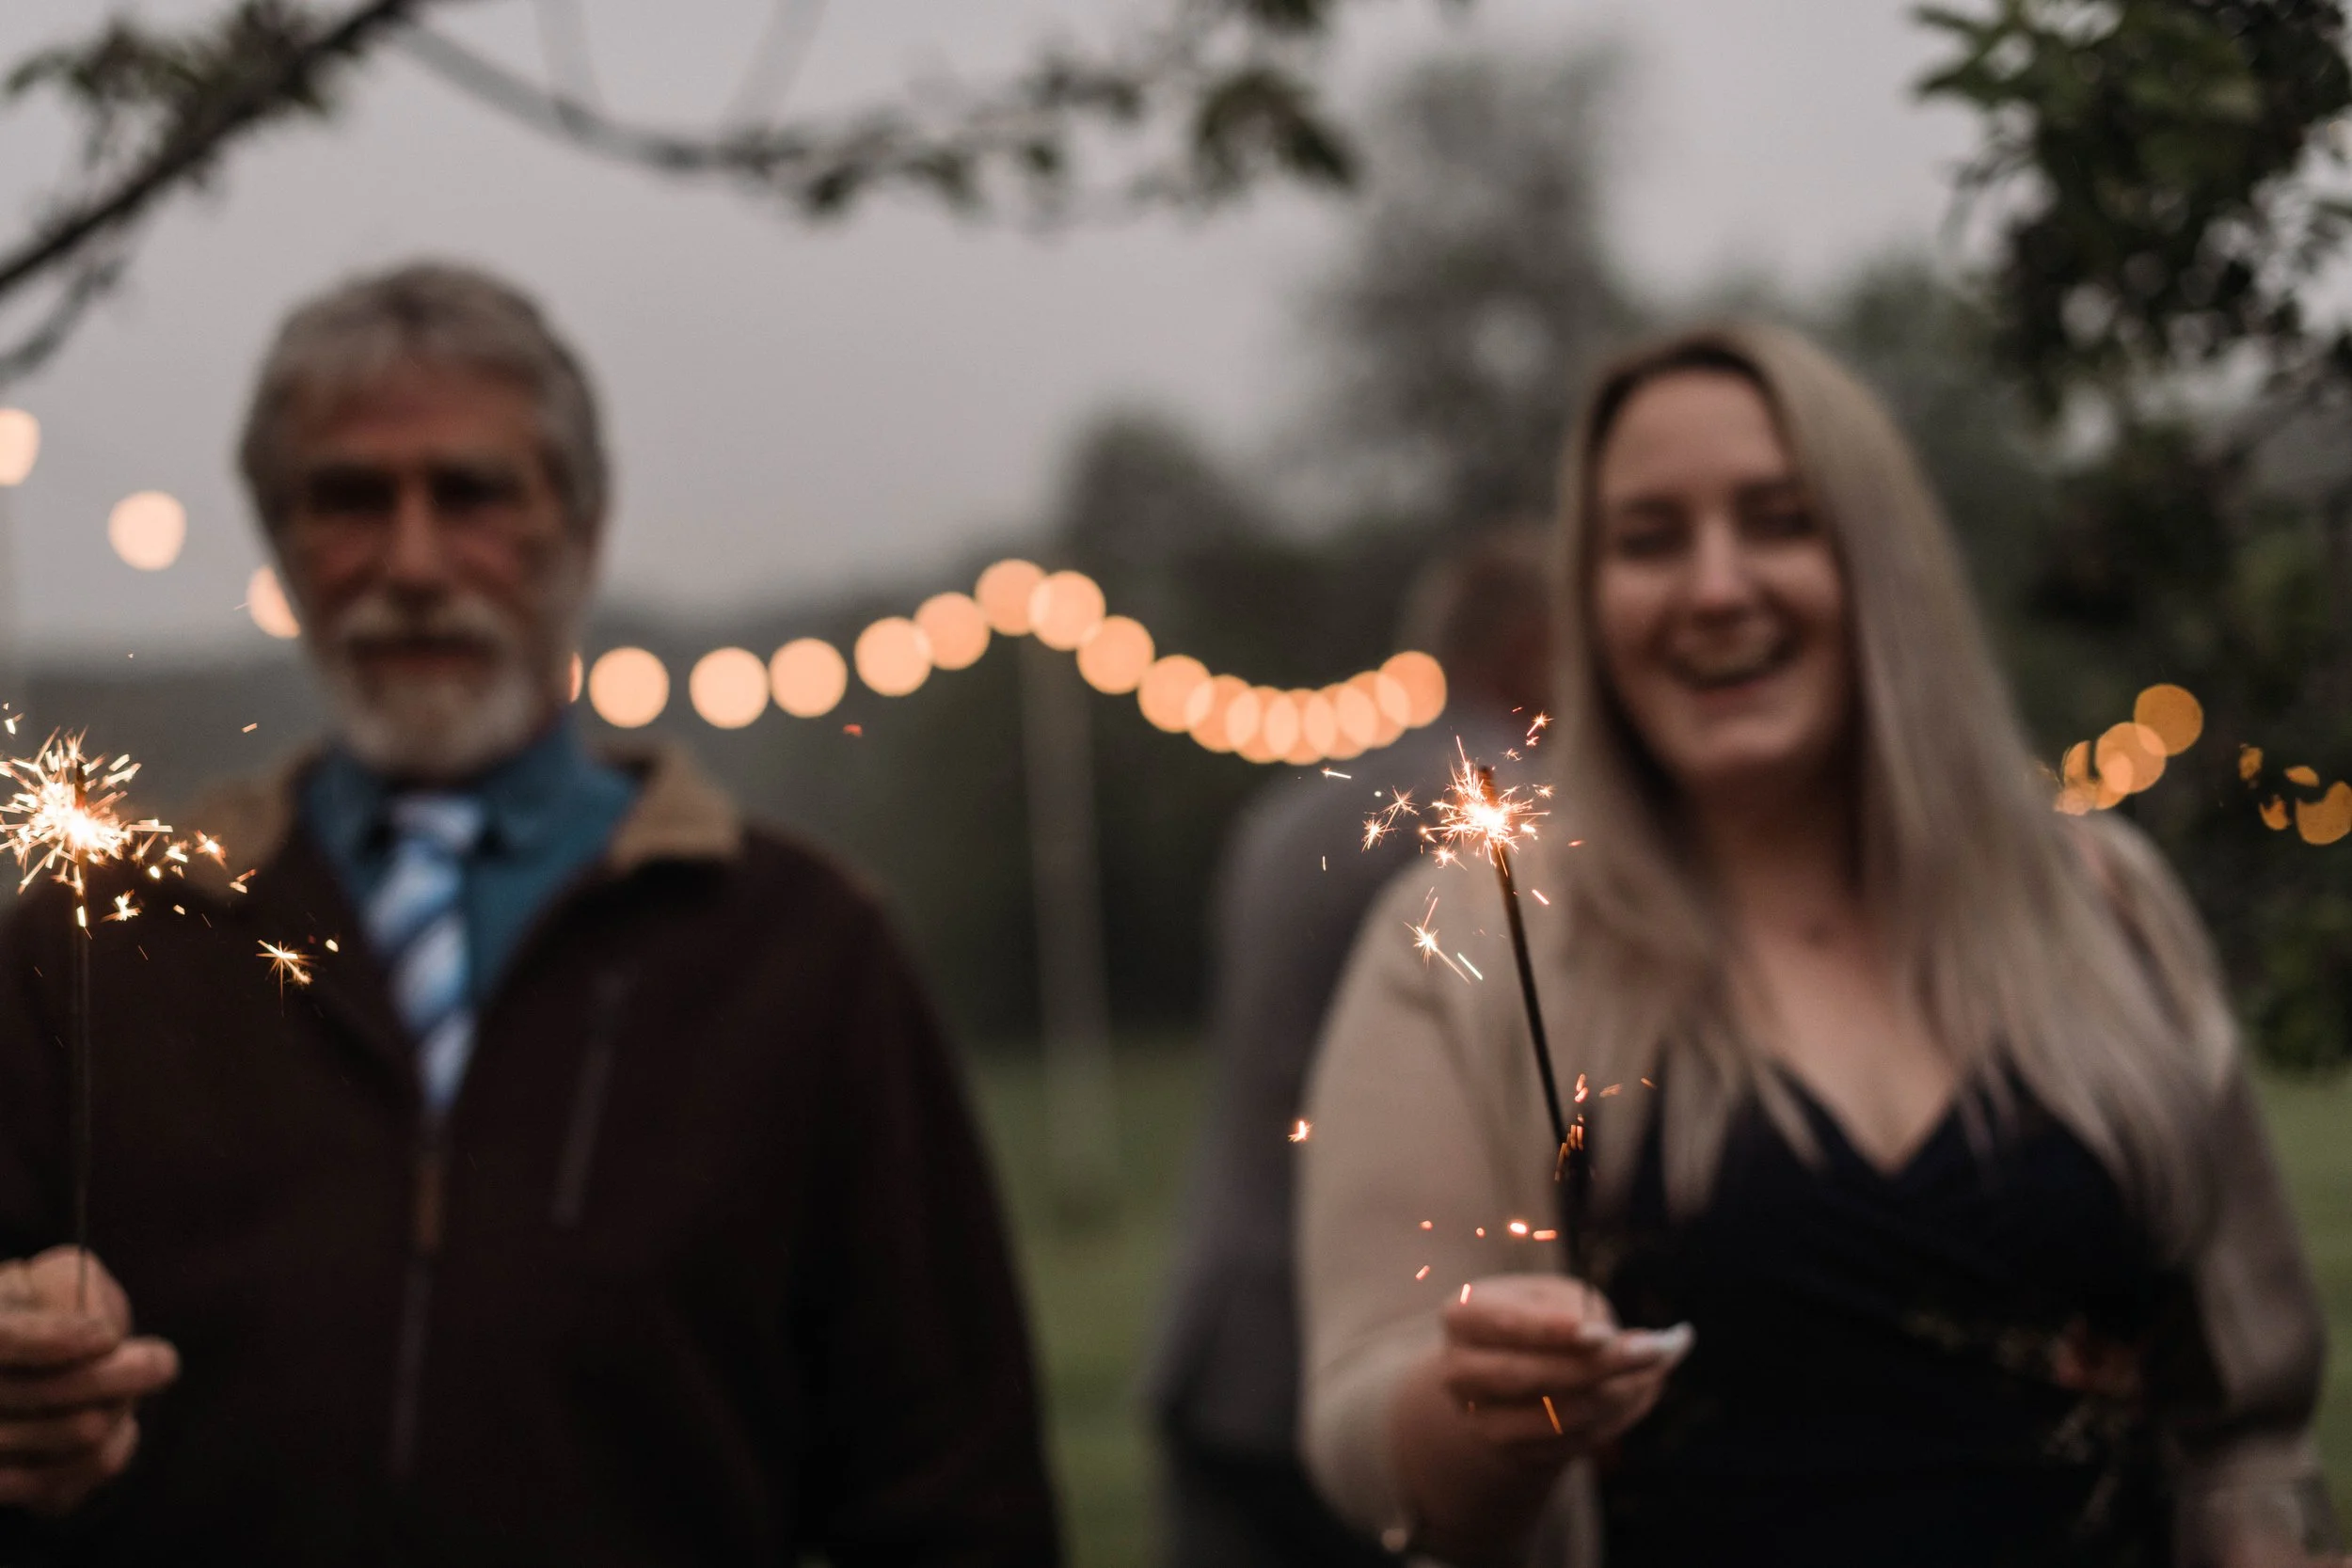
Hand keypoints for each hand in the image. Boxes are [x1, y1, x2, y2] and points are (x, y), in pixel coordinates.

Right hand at [0, 1248, 176, 1514]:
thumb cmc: (44, 1309)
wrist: (25, 1369)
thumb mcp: (53, 1277)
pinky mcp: (8, 1485)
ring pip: (83, 1431)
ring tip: (131, 1388)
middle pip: (57, 1391)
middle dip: (127, 1371)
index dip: (53, 1340)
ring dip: (124, 1405)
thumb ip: (72, 1285)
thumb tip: (100, 1335)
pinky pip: (83, 1472)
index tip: (108, 1336)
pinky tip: (119, 1424)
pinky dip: (116, 1444)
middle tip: (162, 1360)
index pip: (5, 1339)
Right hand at [1436, 1273, 1689, 1467]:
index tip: (1602, 1334)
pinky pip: (1573, 1441)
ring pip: (1558, 1415)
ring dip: (1617, 1392)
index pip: (1505, 1325)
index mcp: (1464, 1317)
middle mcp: (1461, 1371)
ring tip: (1657, 1364)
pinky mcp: (1512, 1452)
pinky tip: (1639, 1388)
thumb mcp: (1551, 1295)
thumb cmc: (1533, 1317)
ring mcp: (1483, 1419)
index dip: (1552, 1331)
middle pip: (1532, 1376)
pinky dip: (1614, 1415)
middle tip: (1654, 1350)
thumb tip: (1657, 1344)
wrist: (1497, 1374)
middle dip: (1599, 1365)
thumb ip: (1590, 1310)